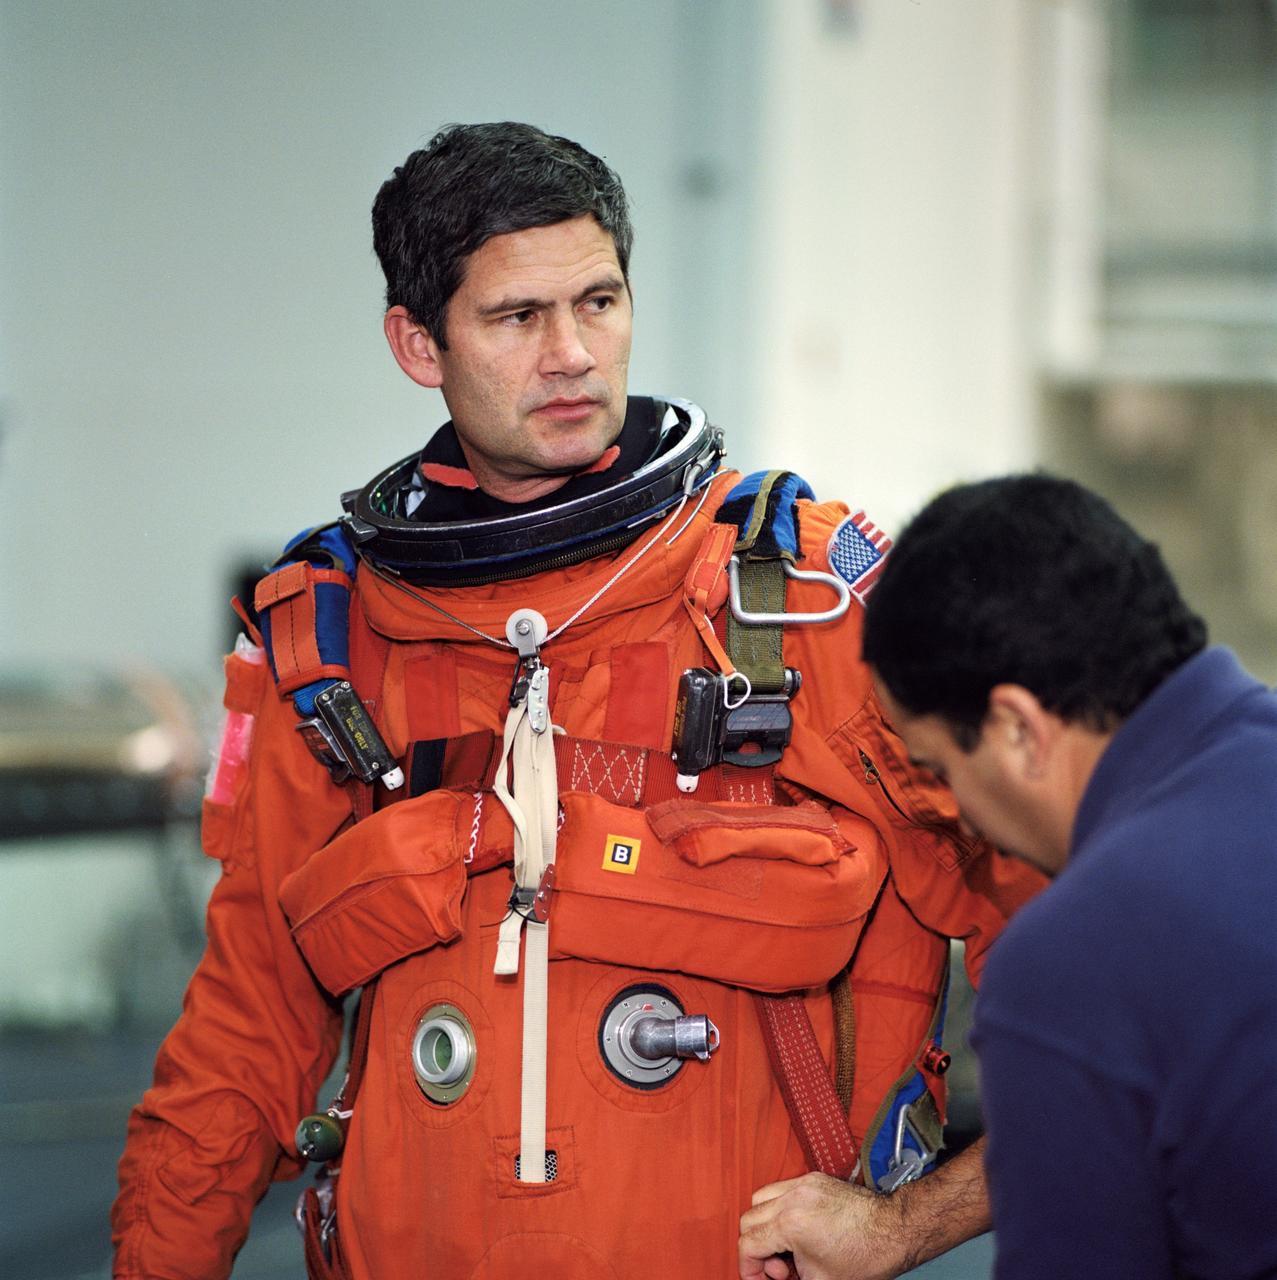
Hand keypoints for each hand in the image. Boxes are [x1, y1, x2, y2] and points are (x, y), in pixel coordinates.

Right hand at [738, 1172, 907, 1279]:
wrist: (895, 1231)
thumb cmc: (866, 1257)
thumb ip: (788, 1278)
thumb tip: (773, 1276)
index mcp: (791, 1224)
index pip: (748, 1244)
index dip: (748, 1268)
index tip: (758, 1279)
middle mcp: (793, 1197)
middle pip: (749, 1219)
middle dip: (756, 1248)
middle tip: (779, 1268)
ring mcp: (803, 1184)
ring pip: (761, 1198)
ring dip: (765, 1225)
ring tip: (788, 1247)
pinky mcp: (814, 1179)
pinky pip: (782, 1189)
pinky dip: (780, 1209)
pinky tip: (798, 1230)